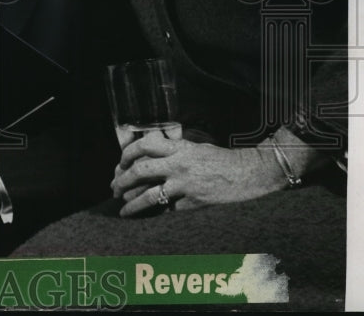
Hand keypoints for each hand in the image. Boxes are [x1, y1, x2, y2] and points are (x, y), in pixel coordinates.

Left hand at [110, 132, 286, 215]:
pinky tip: (153, 218)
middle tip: (113, 188)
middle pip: (140, 171)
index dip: (127, 154)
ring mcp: (186, 186)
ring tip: (122, 210)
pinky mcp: (194, 203)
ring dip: (132, 204)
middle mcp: (179, 165)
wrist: (249, 173)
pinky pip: (171, 209)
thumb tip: (149, 158)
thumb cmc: (223, 160)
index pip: (143, 146)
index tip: (120, 163)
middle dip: (122, 180)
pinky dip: (162, 213)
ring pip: (150, 196)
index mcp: (179, 149)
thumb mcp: (196, 148)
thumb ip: (175, 152)